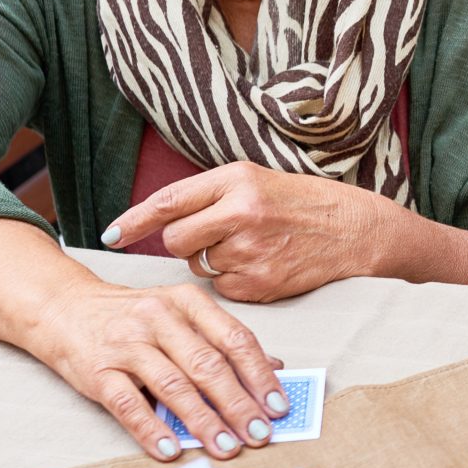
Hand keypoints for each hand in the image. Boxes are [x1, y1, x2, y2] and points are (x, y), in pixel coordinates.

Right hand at [29, 274, 286, 460]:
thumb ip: (222, 339)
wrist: (62, 308)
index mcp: (186, 303)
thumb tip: (275, 367)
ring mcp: (126, 345)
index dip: (259, 375)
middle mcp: (158, 319)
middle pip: (207, 365)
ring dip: (203, 421)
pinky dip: (151, 429)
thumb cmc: (132, 317)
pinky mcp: (97, 371)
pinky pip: (128, 404)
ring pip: (173, 386)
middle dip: (238, 404)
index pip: (233, 339)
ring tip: (226, 447)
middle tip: (260, 434)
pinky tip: (170, 450)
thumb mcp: (180, 315)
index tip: (279, 406)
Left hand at [104, 161, 404, 303]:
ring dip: (215, 261)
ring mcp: (251, 251)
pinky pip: (223, 288)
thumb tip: (161, 222)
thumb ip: (210, 195)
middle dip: (184, 243)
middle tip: (214, 237)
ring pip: (200, 266)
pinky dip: (235, 281)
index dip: (134, 221)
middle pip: (177, 240)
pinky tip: (264, 266)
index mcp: (237, 180)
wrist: (357, 231)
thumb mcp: (256, 179)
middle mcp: (241, 213)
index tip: (110, 235)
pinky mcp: (261, 283)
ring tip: (254, 247)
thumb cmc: (303, 202)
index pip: (169, 202)